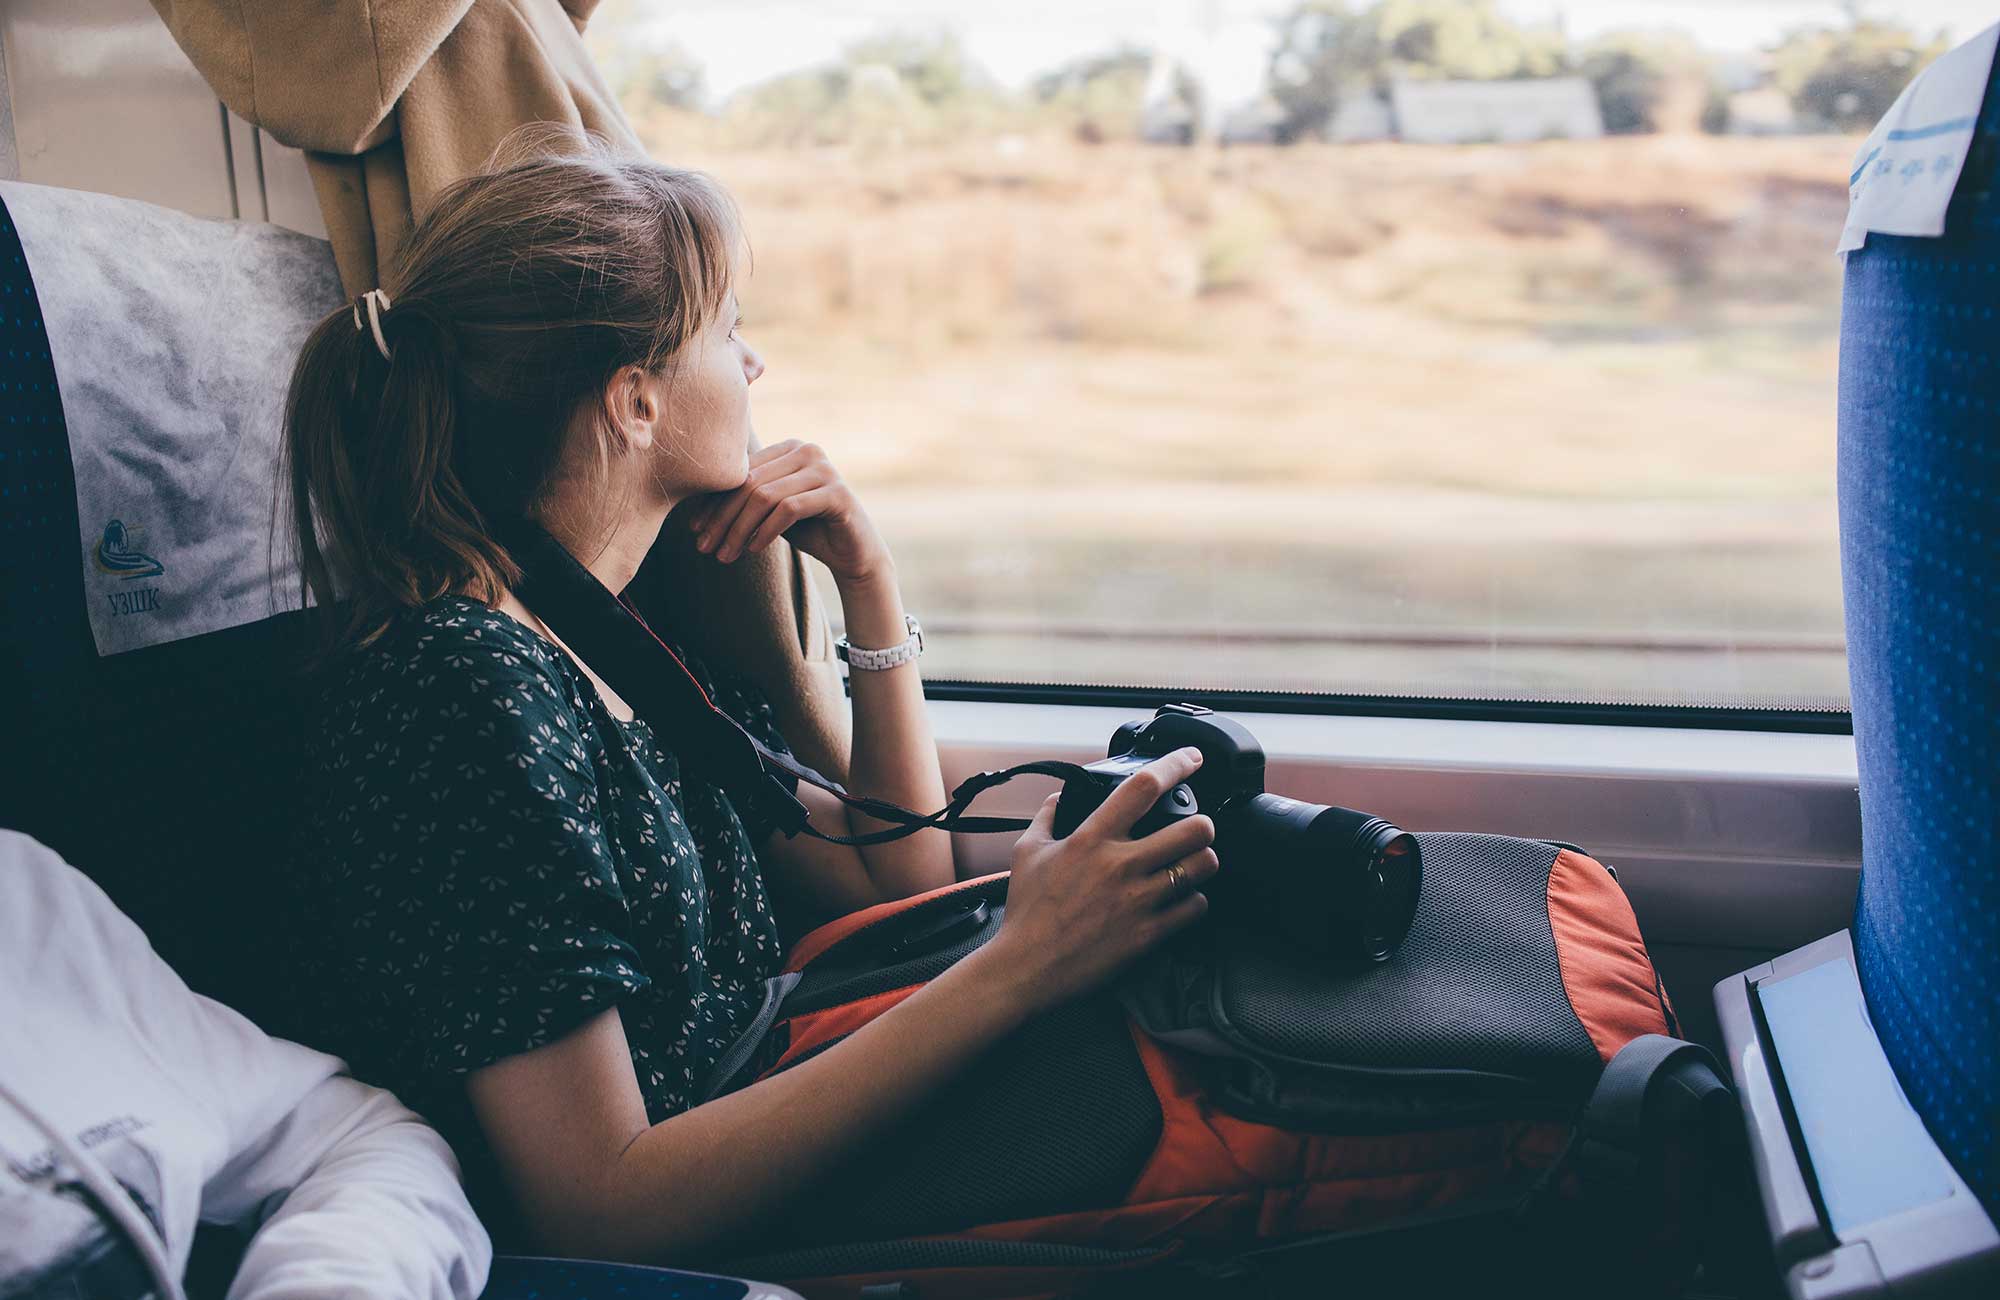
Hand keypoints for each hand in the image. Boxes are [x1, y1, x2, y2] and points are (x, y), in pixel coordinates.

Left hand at [685, 440, 889, 584]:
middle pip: (750, 483)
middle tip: (704, 547)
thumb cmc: (809, 530)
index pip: (741, 471)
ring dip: (739, 530)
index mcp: (788, 448)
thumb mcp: (770, 511)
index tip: (695, 529)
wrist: (854, 553)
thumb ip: (745, 500)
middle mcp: (807, 450)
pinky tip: (753, 550)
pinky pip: (788, 510)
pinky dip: (766, 532)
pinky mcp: (837, 493)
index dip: (713, 501)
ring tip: (725, 555)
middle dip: (722, 518)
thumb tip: (693, 508)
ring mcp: (824, 469)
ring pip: (765, 496)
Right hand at [977, 747, 1220, 1015]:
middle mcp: (1121, 864)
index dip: (1176, 764)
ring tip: (1193, 862)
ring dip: (1203, 861)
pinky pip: (1195, 908)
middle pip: (1194, 828)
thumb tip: (1059, 798)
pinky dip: (1194, 901)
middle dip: (1203, 823)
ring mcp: (1139, 900)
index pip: (1144, 787)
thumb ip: (1047, 817)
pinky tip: (1182, 900)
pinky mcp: (1148, 934)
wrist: (1026, 968)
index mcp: (1092, 838)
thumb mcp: (1026, 852)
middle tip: (1196, 828)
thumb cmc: (1026, 912)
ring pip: (1202, 867)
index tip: (1192, 758)